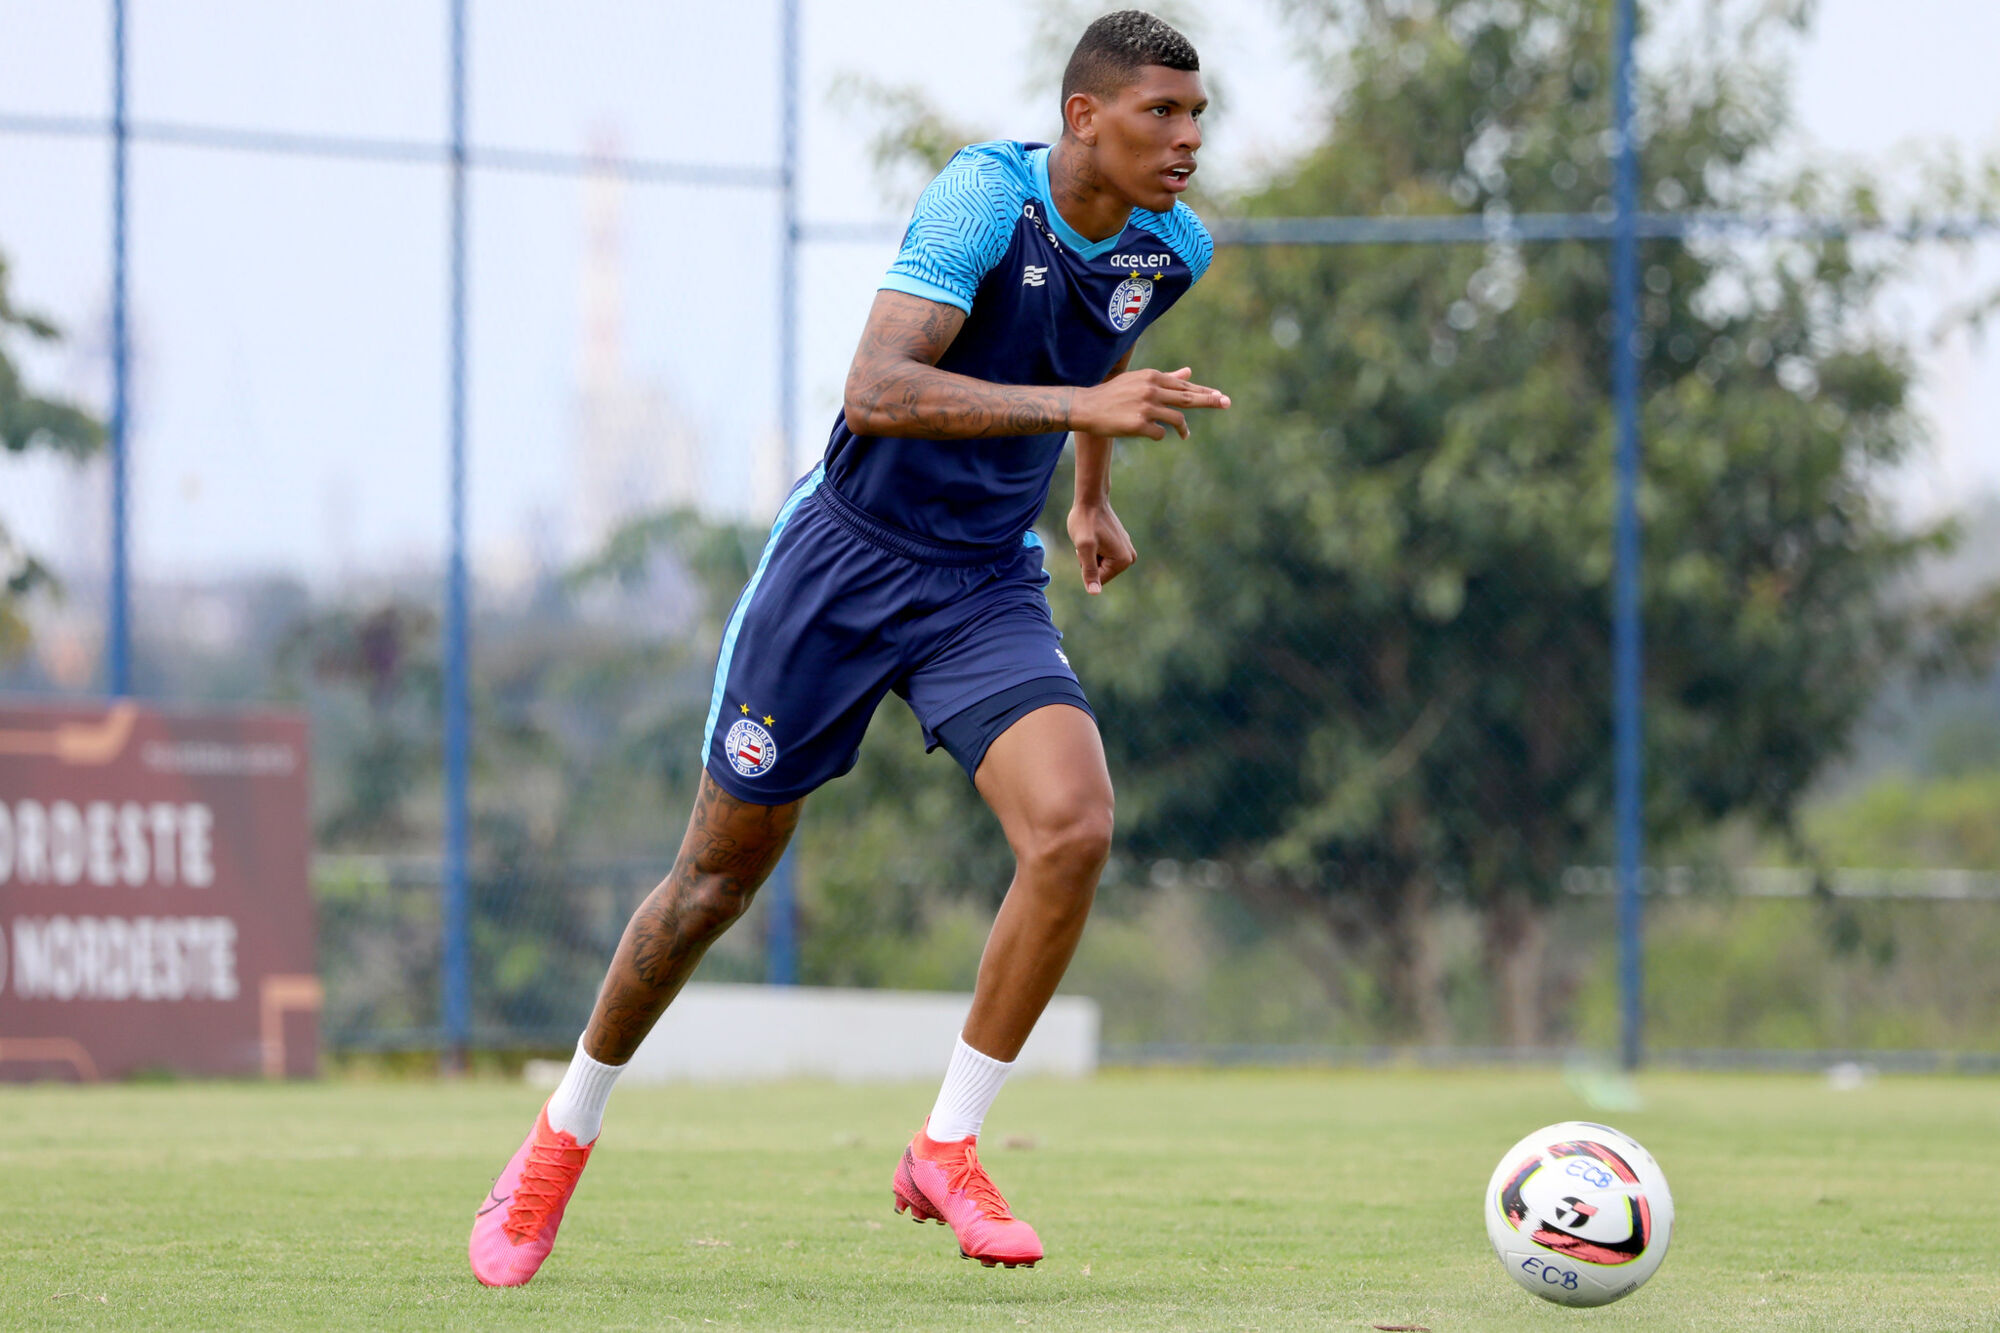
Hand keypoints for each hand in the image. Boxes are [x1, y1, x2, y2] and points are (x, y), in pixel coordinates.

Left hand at [1067, 500, 1135, 594]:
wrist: (1091, 499)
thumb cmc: (1085, 521)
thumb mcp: (1083, 548)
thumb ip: (1089, 571)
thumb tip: (1094, 593)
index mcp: (1123, 561)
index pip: (1099, 580)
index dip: (1086, 566)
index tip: (1088, 547)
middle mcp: (1130, 558)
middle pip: (1101, 573)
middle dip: (1090, 561)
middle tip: (1089, 541)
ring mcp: (1127, 550)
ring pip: (1101, 564)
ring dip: (1092, 554)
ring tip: (1092, 537)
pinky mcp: (1121, 544)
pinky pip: (1103, 555)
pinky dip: (1095, 548)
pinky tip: (1096, 533)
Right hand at [1071, 367, 1229, 440]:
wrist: (1087, 407)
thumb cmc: (1114, 394)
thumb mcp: (1139, 381)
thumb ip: (1166, 379)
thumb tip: (1189, 371)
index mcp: (1152, 377)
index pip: (1184, 385)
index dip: (1203, 391)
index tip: (1220, 396)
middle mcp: (1151, 389)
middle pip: (1188, 397)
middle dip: (1209, 400)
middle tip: (1226, 403)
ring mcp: (1146, 407)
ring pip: (1176, 418)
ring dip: (1183, 428)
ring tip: (1185, 435)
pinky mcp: (1139, 424)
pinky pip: (1160, 433)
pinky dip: (1158, 434)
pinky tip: (1149, 433)